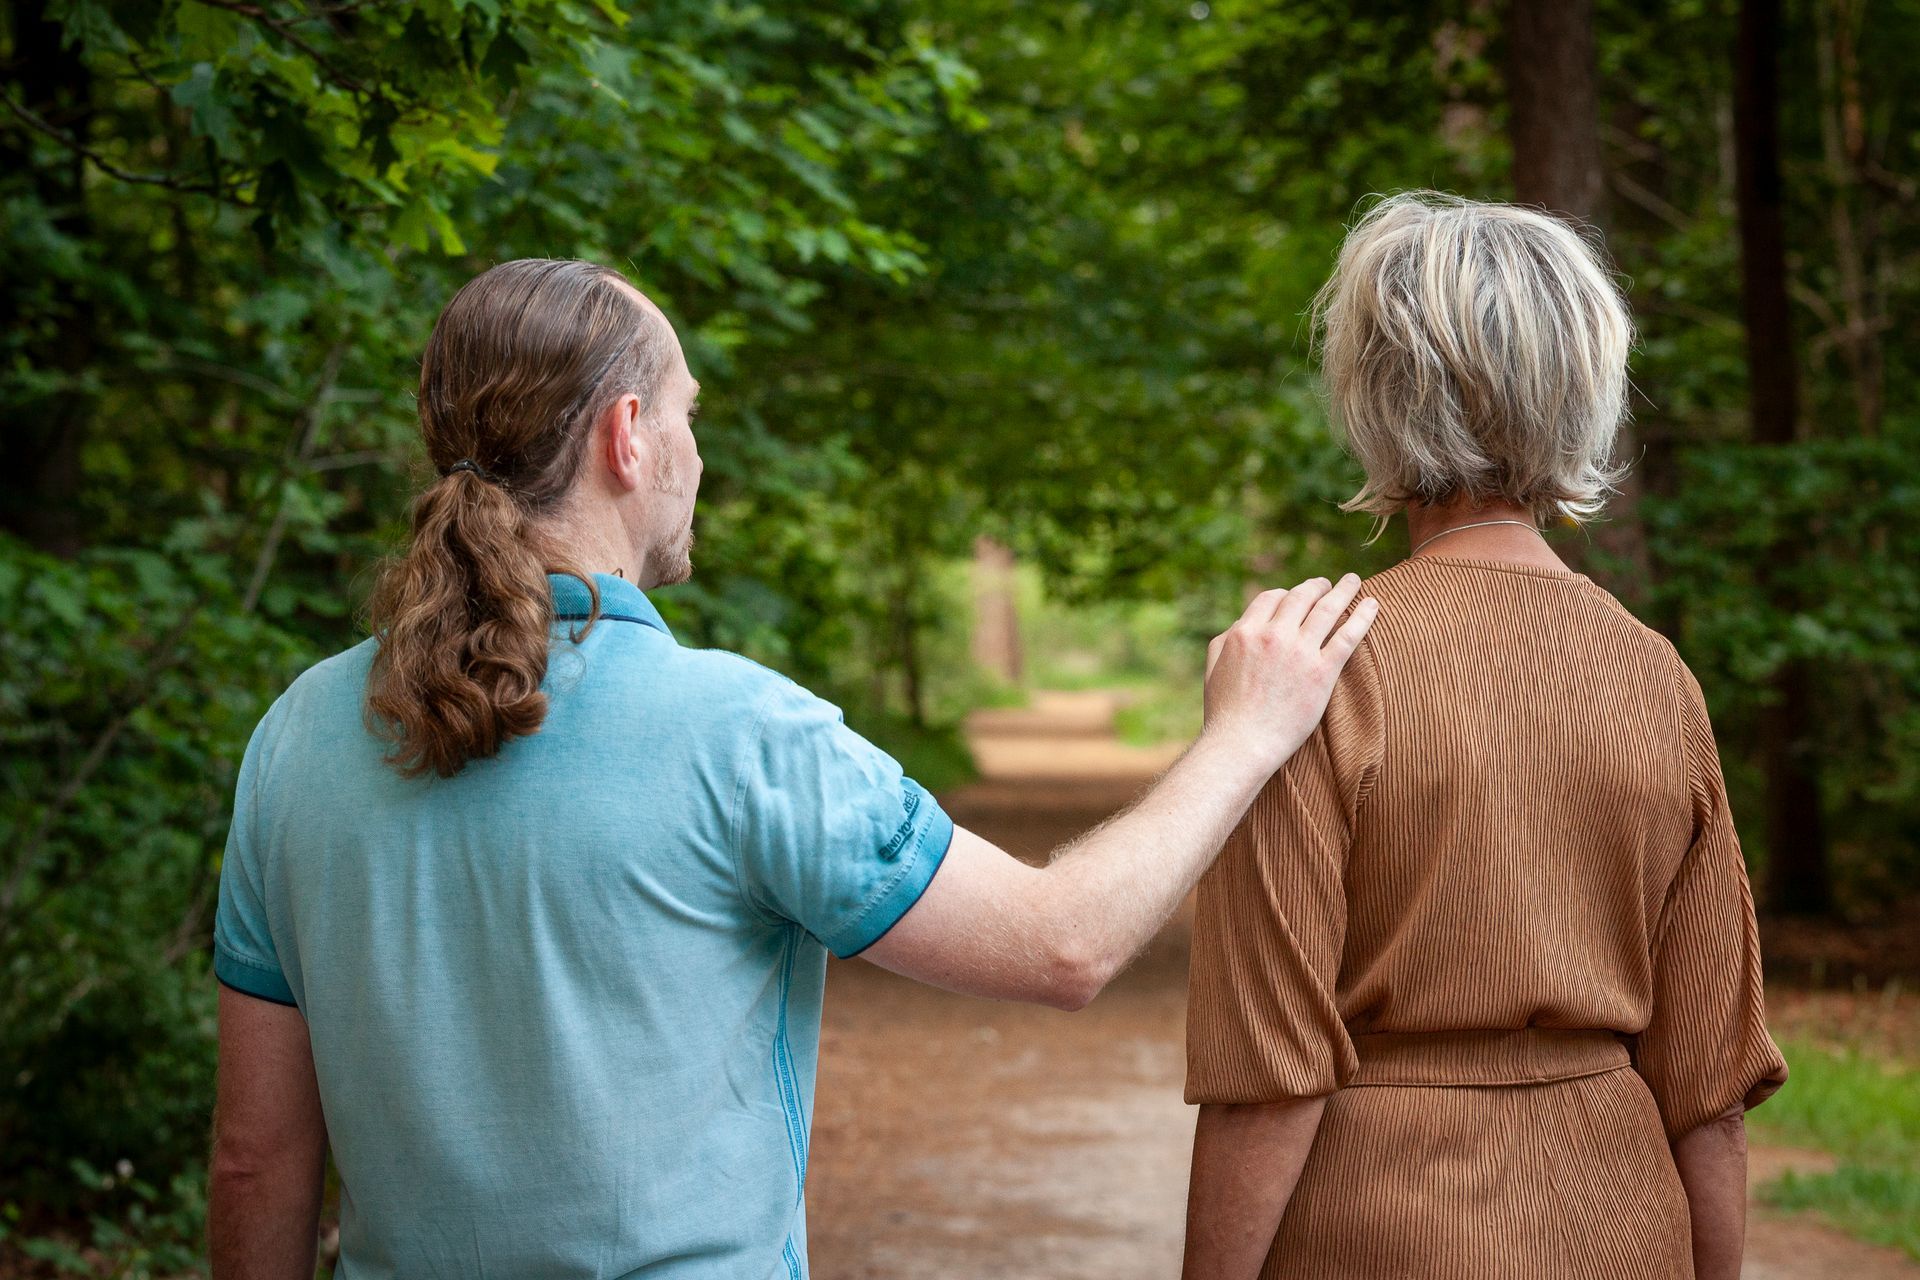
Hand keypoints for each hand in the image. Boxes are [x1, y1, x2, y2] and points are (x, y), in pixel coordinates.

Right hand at [1201, 575, 1376, 772]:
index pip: (1271, 598)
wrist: (1242, 744)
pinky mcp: (1322, 672)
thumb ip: (1224, 641)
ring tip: (1354, 582)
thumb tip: (1238, 627)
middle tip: (1328, 583)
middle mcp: (1272, 635)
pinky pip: (1348, 636)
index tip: (1297, 596)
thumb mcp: (1213, 669)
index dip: (1286, 593)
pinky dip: (1363, 616)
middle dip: (1316, 586)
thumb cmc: (1225, 713)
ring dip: (1343, 590)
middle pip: (1301, 597)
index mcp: (1245, 632)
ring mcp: (1299, 652)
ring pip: (1327, 609)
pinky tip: (1372, 604)